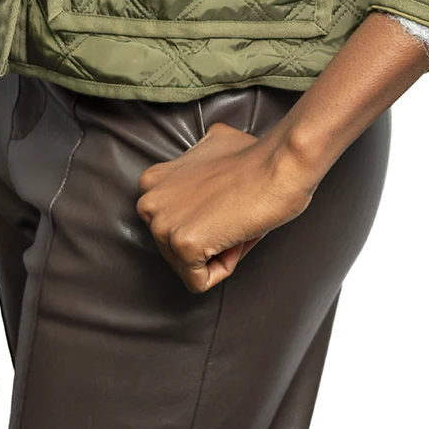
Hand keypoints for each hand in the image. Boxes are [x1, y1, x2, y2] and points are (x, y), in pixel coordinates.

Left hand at [135, 122, 314, 293]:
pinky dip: (223, 268)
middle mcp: (149, 201)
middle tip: (233, 215)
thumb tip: (207, 161)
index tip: (226, 205)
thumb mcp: (212, 147)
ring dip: (218, 252)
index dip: (205, 219)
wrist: (279, 165)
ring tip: (235, 222)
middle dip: (208, 240)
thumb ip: (196, 161)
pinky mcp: (183, 245)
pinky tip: (236, 237)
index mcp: (152, 181)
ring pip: (187, 266)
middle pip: (175, 249)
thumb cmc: (256, 159)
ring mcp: (163, 224)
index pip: (171, 224)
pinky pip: (199, 281)